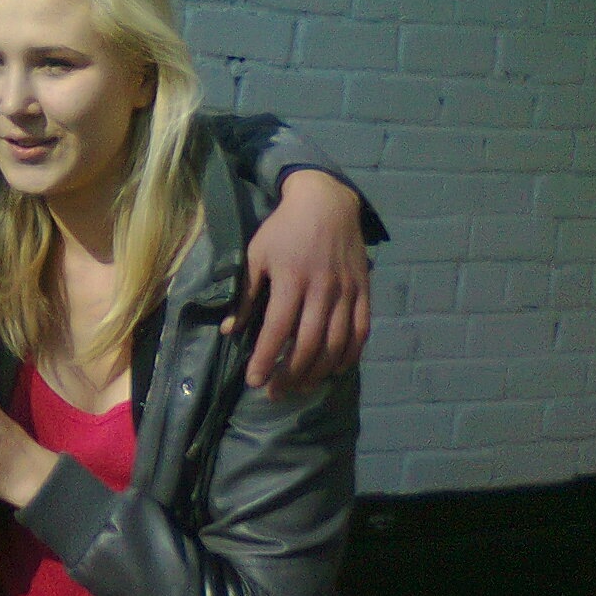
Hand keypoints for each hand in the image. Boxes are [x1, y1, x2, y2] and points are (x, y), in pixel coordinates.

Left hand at [224, 169, 370, 397]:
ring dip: (317, 372)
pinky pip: (361, 332)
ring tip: (300, 387)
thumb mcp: (256, 254)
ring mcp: (346, 292)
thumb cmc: (284, 229)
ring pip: (335, 344)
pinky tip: (334, 370)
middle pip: (308, 344)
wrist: (326, 202)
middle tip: (275, 393)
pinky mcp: (364, 292)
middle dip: (290, 374)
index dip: (266, 359)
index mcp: (291, 279)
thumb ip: (246, 295)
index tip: (254, 382)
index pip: (277, 329)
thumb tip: (230, 330)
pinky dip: (349, 356)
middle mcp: (321, 290)